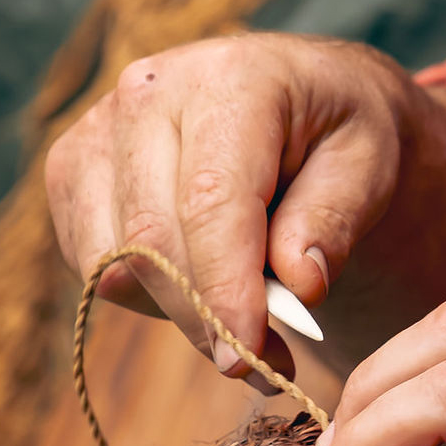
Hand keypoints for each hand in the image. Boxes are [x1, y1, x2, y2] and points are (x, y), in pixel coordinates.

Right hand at [45, 34, 427, 384]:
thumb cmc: (342, 135)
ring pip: (111, 261)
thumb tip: (299, 283)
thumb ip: (334, 222)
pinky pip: (94, 265)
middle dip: (206, 318)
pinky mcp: (74, 170)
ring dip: (178, 314)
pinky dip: (149, 297)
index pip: (210, 202)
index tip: (249, 356)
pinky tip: (204, 289)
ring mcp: (98, 128)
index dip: (225, 290)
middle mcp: (148, 92)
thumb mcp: (370, 167)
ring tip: (248, 326)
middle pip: (150, 239)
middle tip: (265, 365)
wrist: (304, 100)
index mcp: (230, 80)